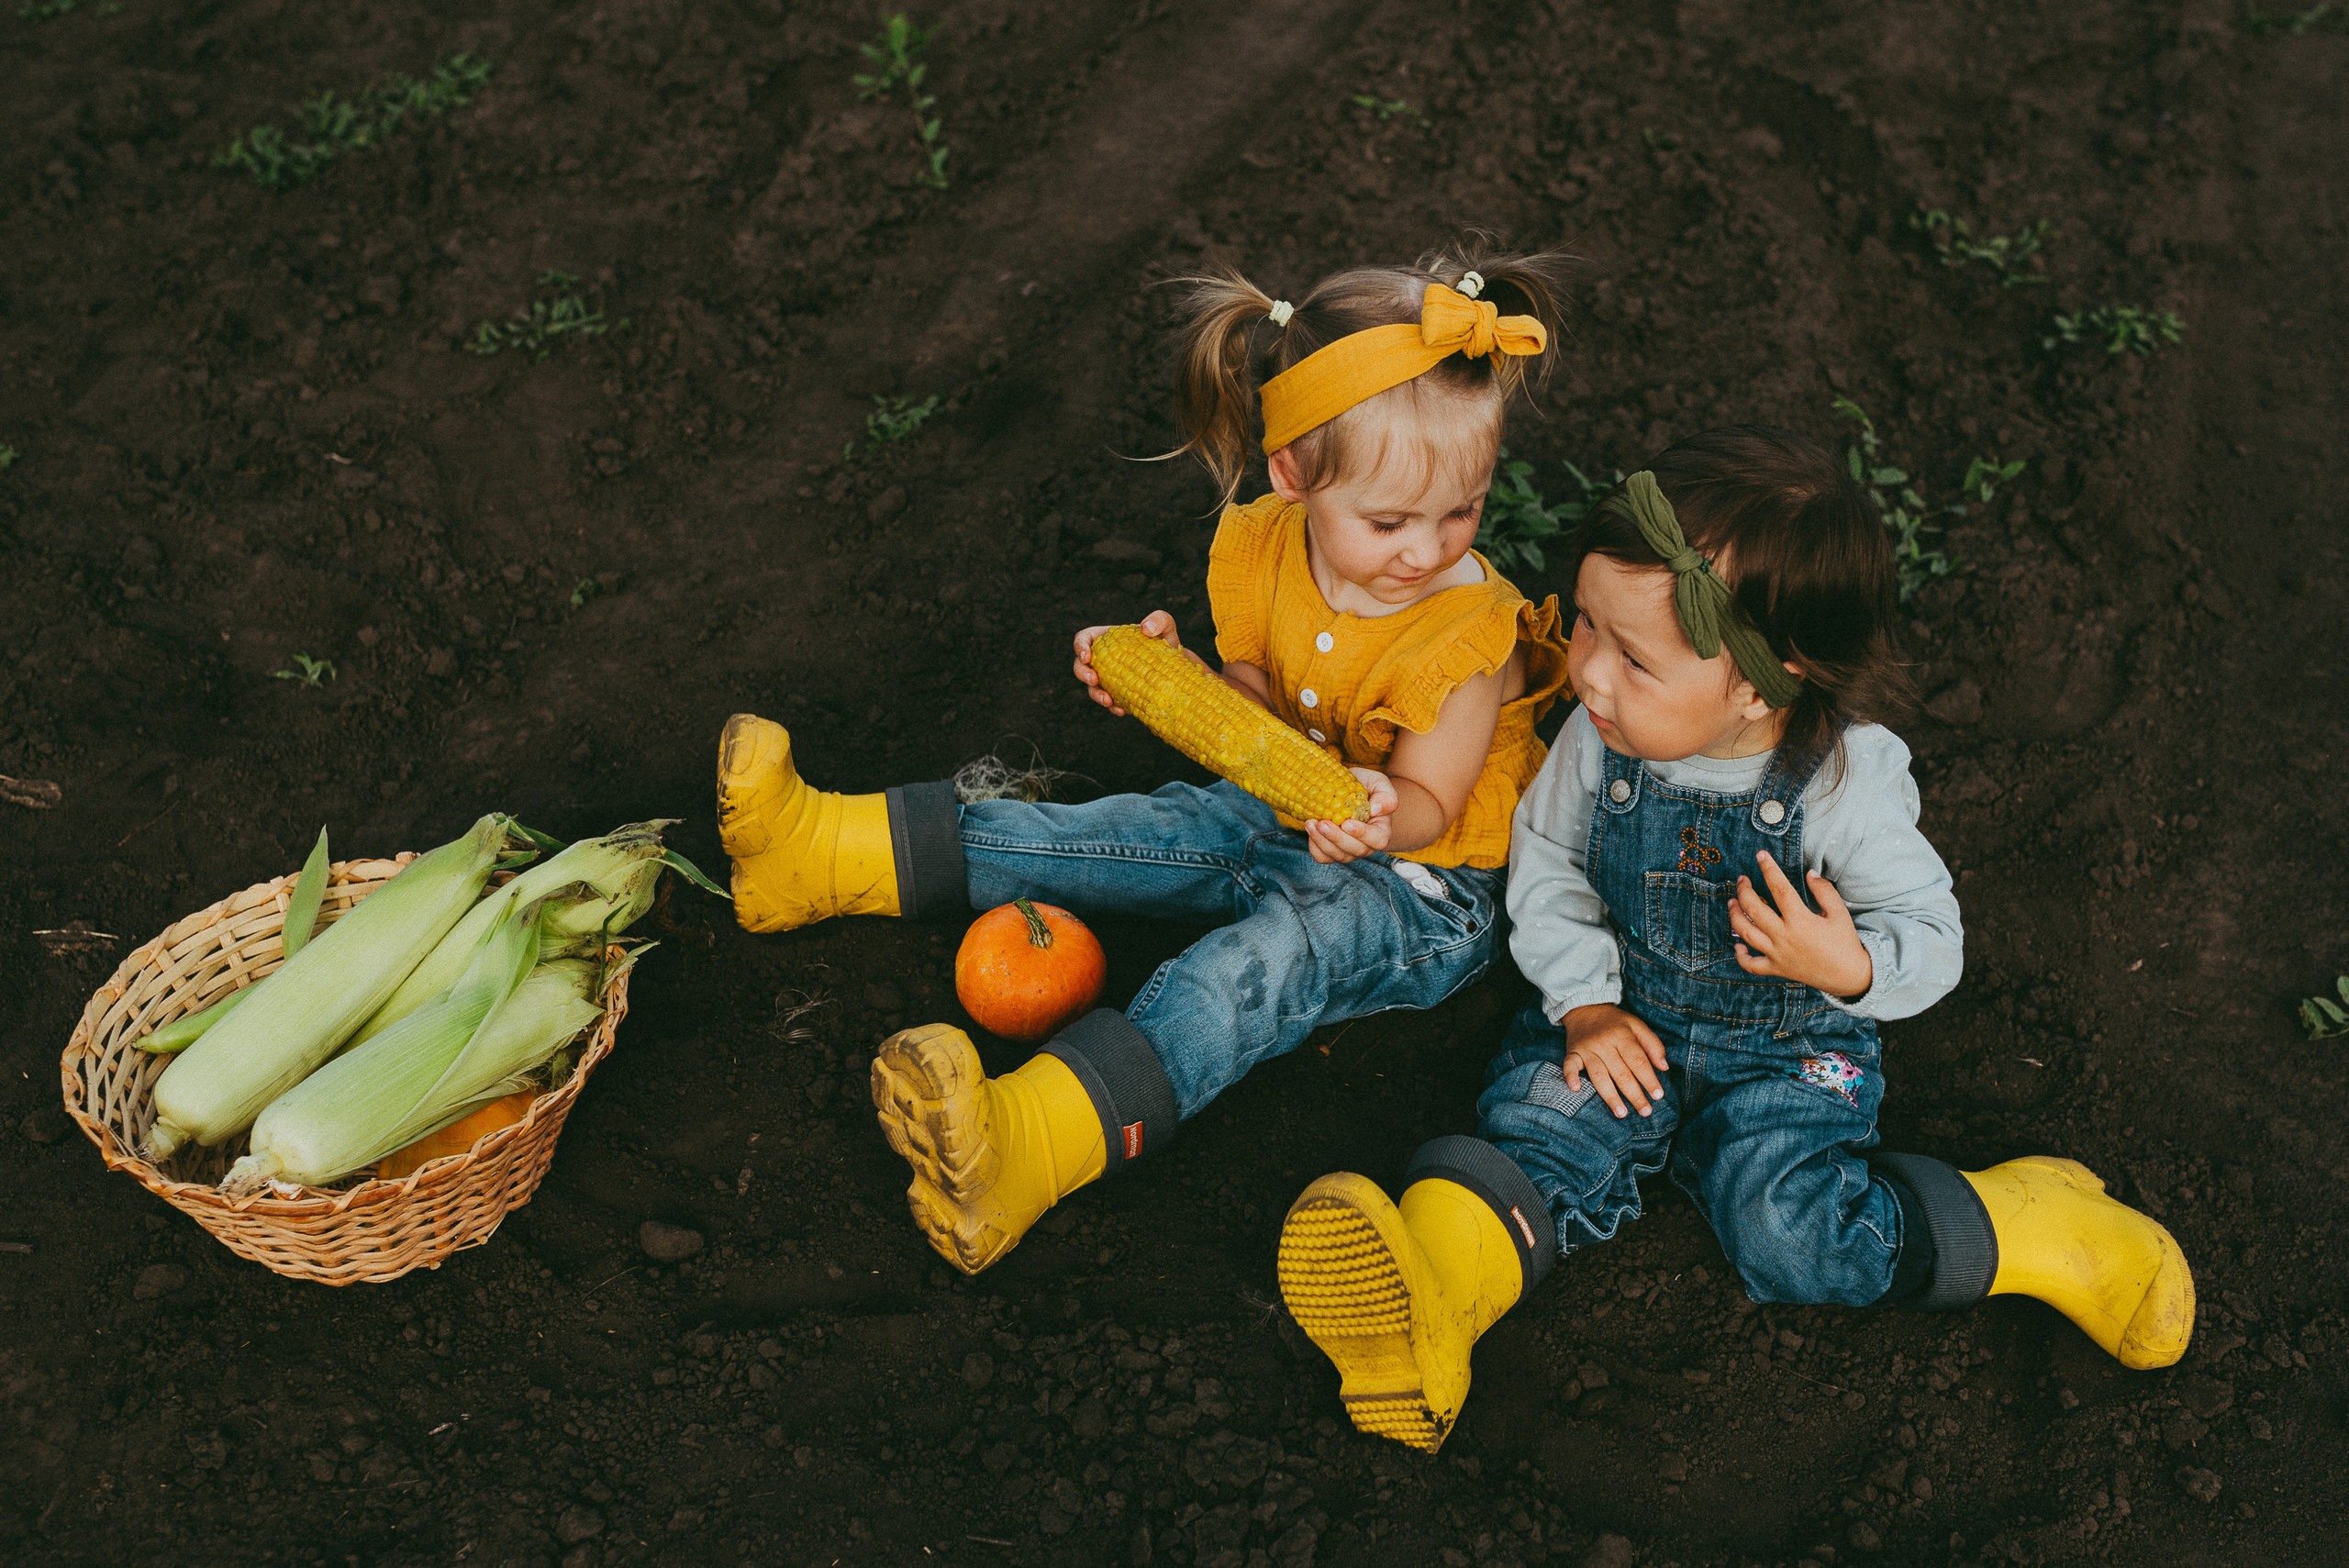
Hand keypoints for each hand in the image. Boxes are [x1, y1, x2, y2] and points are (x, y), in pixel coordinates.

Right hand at [1073, 610, 1199, 714]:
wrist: (1176, 667)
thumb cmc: (1165, 642)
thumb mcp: (1166, 626)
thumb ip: (1159, 619)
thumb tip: (1146, 628)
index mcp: (1106, 639)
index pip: (1083, 639)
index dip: (1079, 647)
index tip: (1087, 656)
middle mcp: (1102, 659)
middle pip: (1080, 666)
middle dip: (1082, 674)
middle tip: (1094, 680)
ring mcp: (1108, 679)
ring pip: (1092, 688)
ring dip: (1096, 695)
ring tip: (1108, 702)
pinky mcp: (1117, 694)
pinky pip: (1109, 703)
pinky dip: (1113, 708)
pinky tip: (1122, 711)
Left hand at [1303, 768, 1396, 863]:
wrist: (1346, 790)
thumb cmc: (1366, 786)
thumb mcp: (1379, 783)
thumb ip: (1386, 796)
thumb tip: (1376, 810)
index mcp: (1381, 830)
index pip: (1378, 840)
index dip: (1363, 834)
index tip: (1347, 823)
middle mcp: (1366, 845)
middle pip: (1355, 851)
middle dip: (1337, 838)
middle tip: (1323, 823)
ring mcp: (1348, 851)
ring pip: (1337, 855)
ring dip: (1322, 841)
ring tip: (1311, 823)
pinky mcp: (1331, 852)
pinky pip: (1323, 857)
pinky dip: (1314, 846)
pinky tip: (1310, 828)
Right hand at [1561, 1003, 1669, 1119]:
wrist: (1585, 1008)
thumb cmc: (1615, 1022)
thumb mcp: (1637, 1026)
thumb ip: (1653, 1045)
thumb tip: (1664, 1067)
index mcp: (1622, 1036)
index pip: (1638, 1061)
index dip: (1649, 1079)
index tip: (1658, 1095)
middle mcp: (1604, 1043)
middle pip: (1621, 1073)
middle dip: (1634, 1094)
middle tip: (1645, 1111)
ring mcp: (1587, 1049)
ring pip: (1599, 1075)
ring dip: (1610, 1096)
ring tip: (1622, 1113)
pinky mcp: (1572, 1053)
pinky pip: (1569, 1065)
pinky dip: (1570, 1076)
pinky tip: (1576, 1089)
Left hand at [1728, 851, 1873, 998]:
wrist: (1849, 976)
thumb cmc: (1845, 943)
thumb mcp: (1839, 913)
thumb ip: (1824, 891)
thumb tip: (1810, 873)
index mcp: (1801, 920)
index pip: (1780, 888)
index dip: (1769, 869)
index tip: (1761, 855)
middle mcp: (1784, 937)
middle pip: (1754, 909)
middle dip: (1744, 890)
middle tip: (1742, 879)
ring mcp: (1777, 954)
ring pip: (1746, 933)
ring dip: (1735, 916)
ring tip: (1732, 902)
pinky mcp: (1777, 969)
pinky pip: (1751, 965)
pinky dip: (1741, 955)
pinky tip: (1737, 944)